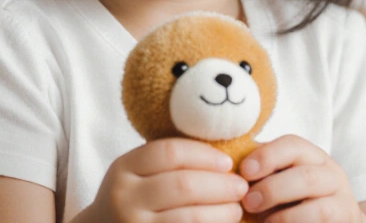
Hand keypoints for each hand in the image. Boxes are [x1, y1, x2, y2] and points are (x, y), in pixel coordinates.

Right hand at [85, 138, 247, 222]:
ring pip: (189, 218)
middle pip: (183, 185)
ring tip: (237, 208)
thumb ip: (169, 160)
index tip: (227, 162)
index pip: (170, 152)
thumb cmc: (133, 196)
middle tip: (241, 186)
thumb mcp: (138, 172)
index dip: (204, 155)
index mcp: (123, 168)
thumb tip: (225, 148)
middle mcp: (124, 197)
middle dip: (220, 185)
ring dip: (221, 212)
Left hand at [240, 135, 360, 222]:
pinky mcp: (344, 221)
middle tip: (248, 202)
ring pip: (318, 209)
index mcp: (313, 156)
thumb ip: (262, 172)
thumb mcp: (282, 180)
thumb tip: (227, 169)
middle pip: (306, 176)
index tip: (244, 171)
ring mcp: (342, 201)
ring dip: (284, 216)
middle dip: (272, 189)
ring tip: (264, 222)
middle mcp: (332, 175)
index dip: (267, 156)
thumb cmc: (295, 201)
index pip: (293, 144)